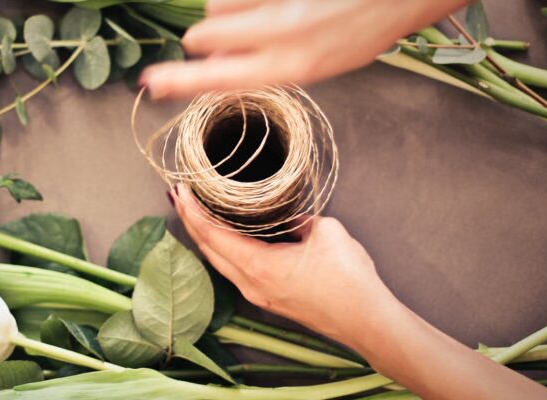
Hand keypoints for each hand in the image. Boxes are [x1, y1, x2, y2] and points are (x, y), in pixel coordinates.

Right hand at [140, 0, 468, 98]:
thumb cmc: (364, 27)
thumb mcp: (318, 61)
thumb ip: (266, 63)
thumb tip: (217, 59)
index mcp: (293, 67)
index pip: (216, 80)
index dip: (177, 81)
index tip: (149, 82)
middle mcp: (282, 32)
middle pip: (204, 34)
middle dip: (211, 35)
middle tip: (238, 34)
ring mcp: (280, 1)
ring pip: (217, 2)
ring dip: (228, 6)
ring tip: (266, 7)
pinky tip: (278, 1)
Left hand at [171, 183, 393, 345]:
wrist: (367, 322)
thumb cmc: (349, 280)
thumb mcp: (326, 232)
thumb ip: (299, 218)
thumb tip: (287, 216)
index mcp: (259, 266)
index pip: (212, 234)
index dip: (192, 211)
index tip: (180, 190)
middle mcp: (251, 284)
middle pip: (208, 249)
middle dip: (191, 221)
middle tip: (180, 195)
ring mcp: (258, 295)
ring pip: (219, 262)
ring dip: (205, 236)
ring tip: (195, 212)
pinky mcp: (269, 299)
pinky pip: (235, 270)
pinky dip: (222, 250)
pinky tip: (224, 237)